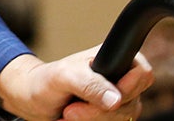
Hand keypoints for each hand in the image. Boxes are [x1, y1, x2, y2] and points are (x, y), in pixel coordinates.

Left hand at [0, 46, 152, 120]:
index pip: (142, 73)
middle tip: (72, 109)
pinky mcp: (109, 117)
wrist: (31, 100)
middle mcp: (119, 80)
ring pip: (124, 119)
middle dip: (100, 111)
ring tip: (68, 114)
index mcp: (113, 60)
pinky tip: (72, 120)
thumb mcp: (63, 77)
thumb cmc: (44, 81)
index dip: (129, 87)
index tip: (104, 98)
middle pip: (132, 103)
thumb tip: (116, 99)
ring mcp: (116, 101)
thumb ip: (88, 84)